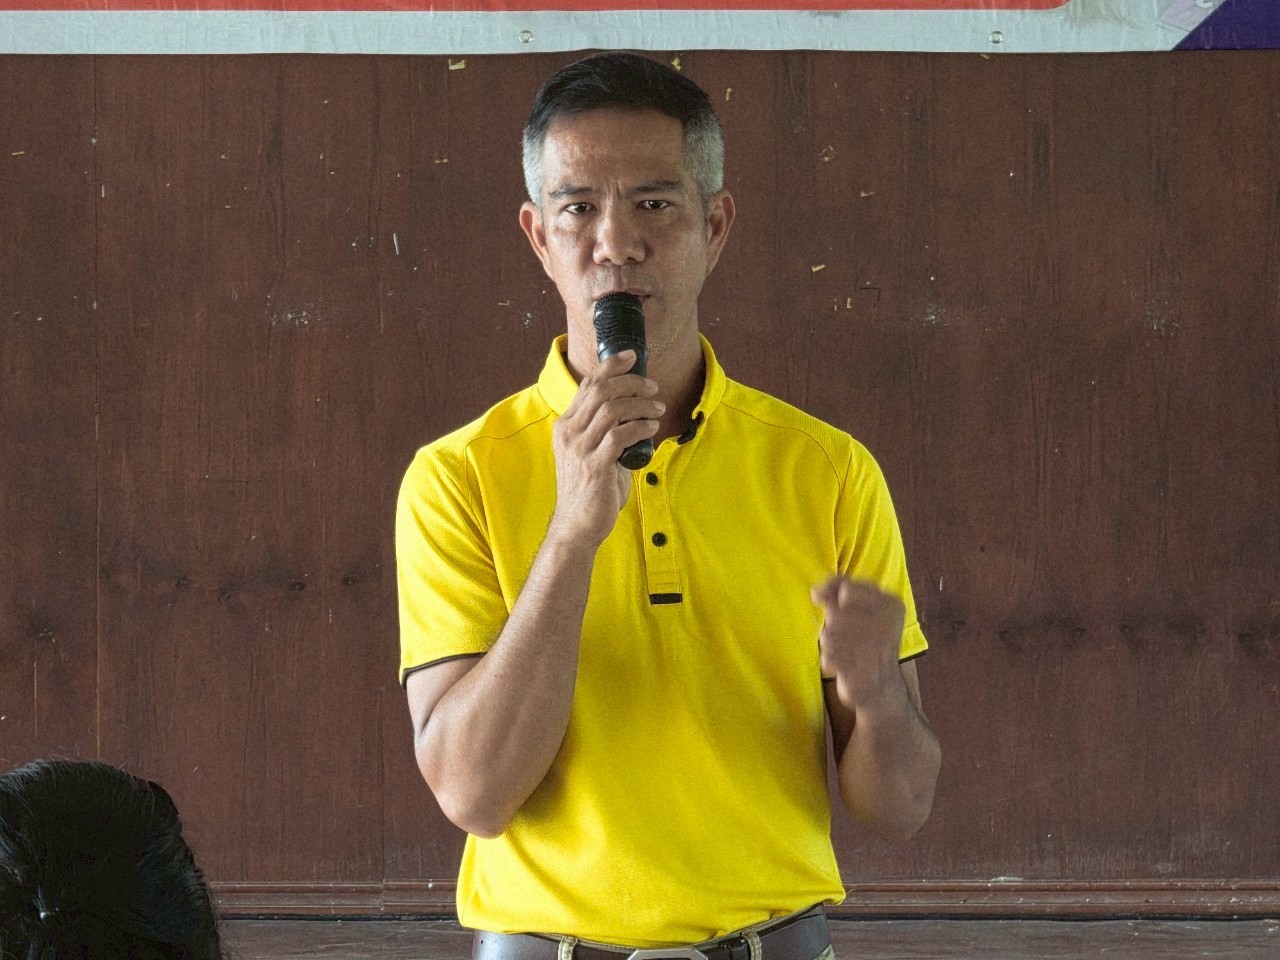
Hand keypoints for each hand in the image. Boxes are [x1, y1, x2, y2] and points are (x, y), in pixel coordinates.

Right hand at [549, 350, 662, 546]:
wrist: (576, 526)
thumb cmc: (589, 491)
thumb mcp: (592, 454)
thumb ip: (607, 434)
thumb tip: (635, 417)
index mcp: (566, 426)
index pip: (588, 384)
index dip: (611, 365)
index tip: (632, 356)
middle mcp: (569, 433)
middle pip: (601, 390)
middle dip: (631, 382)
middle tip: (652, 387)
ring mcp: (580, 449)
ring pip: (612, 409)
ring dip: (640, 405)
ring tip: (657, 409)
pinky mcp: (595, 466)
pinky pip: (620, 436)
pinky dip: (640, 427)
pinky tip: (652, 429)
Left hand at [812, 575, 906, 709]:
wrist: (882, 684)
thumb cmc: (865, 639)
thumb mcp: (856, 608)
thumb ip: (835, 590)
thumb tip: (816, 591)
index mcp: (891, 604)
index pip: (846, 590)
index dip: (834, 598)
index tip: (839, 607)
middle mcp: (888, 625)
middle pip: (833, 615)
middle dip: (832, 626)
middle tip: (846, 636)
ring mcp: (878, 650)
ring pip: (828, 636)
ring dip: (829, 644)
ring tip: (844, 650)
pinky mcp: (864, 674)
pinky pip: (828, 658)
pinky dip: (830, 661)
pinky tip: (842, 664)